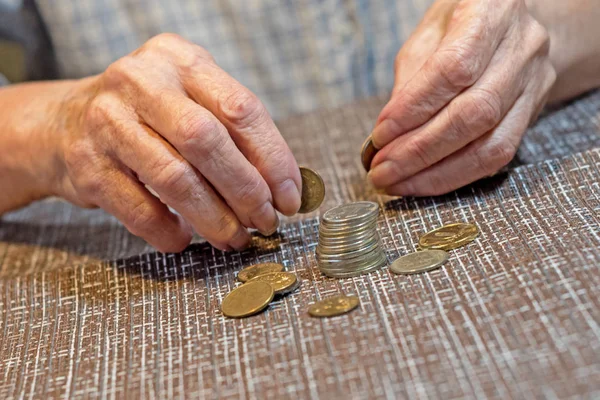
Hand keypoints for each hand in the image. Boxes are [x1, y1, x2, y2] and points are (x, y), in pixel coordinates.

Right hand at [53, 34, 300, 251]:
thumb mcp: (190, 103)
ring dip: (213, 218)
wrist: (63, 123)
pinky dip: (168, 232)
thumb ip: (234, 135)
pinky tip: (183, 239)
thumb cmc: (147, 118)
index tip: (289, 198)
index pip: (241, 109)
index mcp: (180, 59)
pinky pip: (139, 209)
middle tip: (265, 222)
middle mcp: (141, 81)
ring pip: (175, 178)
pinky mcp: (85, 163)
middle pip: (207, 141)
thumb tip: (283, 190)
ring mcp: (107, 120)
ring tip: (233, 238)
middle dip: (246, 191)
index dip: (273, 160)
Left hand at [368, 0, 555, 195]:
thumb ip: (410, 79)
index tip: (379, 135)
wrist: (512, 23)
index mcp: (491, 10)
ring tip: (397, 182)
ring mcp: (535, 81)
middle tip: (381, 170)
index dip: (413, 109)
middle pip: (474, 114)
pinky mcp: (535, 111)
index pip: (454, 69)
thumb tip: (387, 135)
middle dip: (419, 150)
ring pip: (490, 145)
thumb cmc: (459, 24)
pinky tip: (423, 182)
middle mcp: (523, 46)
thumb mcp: (427, 34)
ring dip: (436, 173)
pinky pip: (498, 157)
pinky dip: (455, 176)